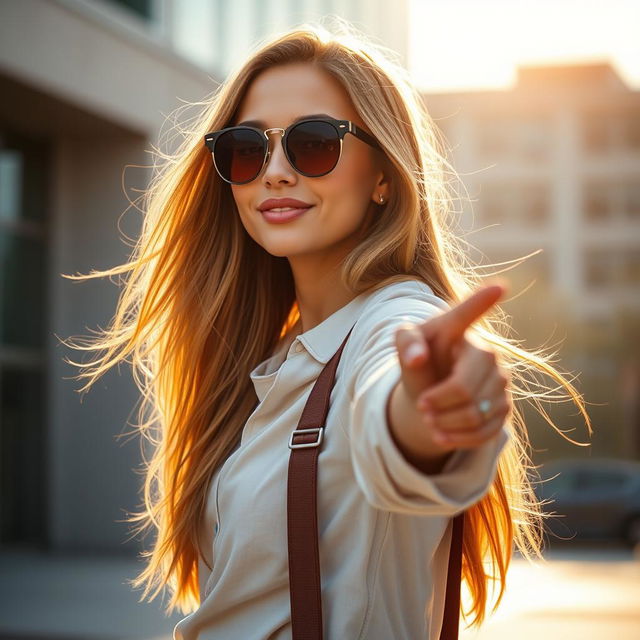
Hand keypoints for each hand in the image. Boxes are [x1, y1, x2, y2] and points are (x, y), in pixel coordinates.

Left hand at [394, 282, 511, 452]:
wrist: (432, 391)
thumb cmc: (419, 361)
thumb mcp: (406, 349)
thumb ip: (405, 344)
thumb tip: (417, 356)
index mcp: (460, 331)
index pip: (468, 314)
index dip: (482, 300)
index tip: (498, 286)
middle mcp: (489, 353)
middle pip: (465, 389)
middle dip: (439, 403)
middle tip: (421, 407)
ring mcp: (501, 381)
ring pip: (476, 414)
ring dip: (446, 424)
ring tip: (429, 421)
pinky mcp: (504, 408)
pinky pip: (486, 431)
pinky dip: (459, 439)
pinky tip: (440, 436)